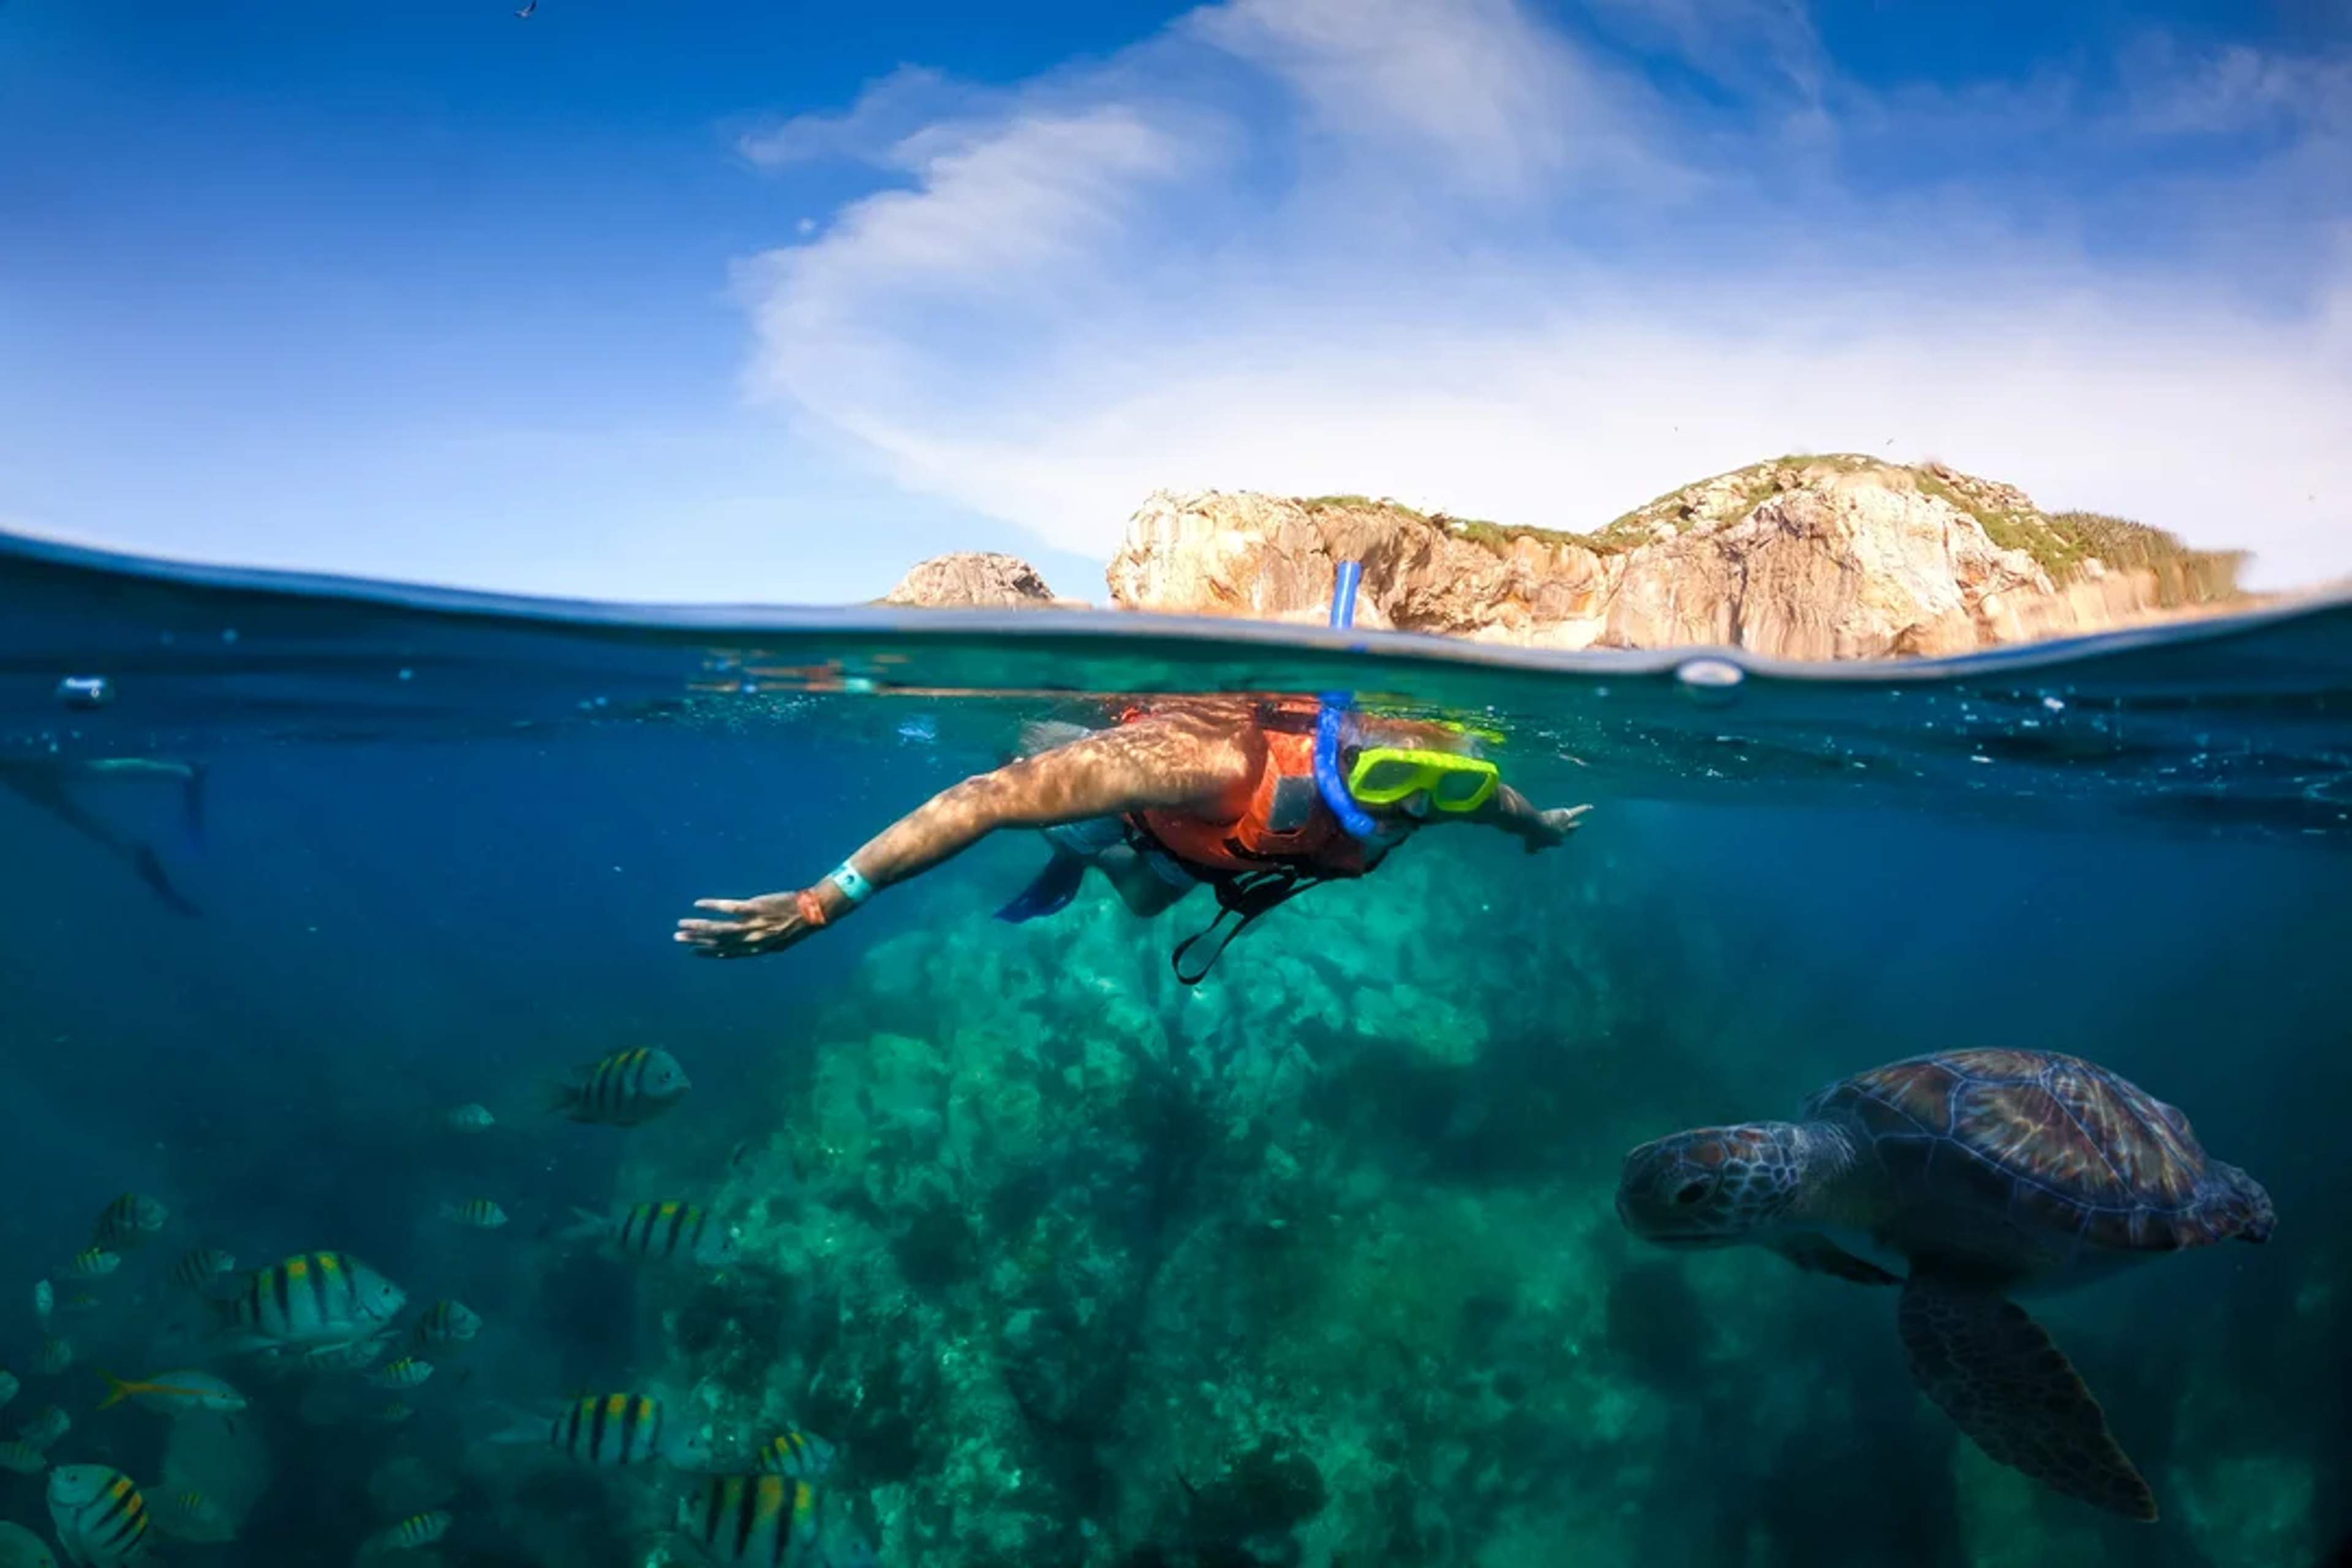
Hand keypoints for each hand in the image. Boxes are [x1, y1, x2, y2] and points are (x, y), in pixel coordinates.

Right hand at [674, 890, 822, 958]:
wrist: (813, 911)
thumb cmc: (797, 924)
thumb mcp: (779, 941)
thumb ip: (761, 943)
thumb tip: (747, 944)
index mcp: (758, 949)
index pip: (727, 953)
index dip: (709, 953)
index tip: (692, 951)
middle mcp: (752, 939)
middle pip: (719, 941)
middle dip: (696, 939)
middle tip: (678, 937)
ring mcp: (753, 924)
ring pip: (719, 928)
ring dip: (698, 926)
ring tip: (682, 924)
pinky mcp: (755, 907)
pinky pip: (729, 908)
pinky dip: (712, 906)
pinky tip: (698, 904)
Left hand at [1523, 803, 1592, 851]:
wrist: (1534, 826)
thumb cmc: (1530, 837)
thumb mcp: (1529, 847)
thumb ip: (1531, 850)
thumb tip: (1531, 852)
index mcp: (1555, 842)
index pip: (1560, 842)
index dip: (1559, 840)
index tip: (1559, 840)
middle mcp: (1563, 834)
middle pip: (1571, 831)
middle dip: (1574, 828)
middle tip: (1579, 824)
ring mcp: (1565, 825)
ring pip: (1575, 822)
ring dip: (1580, 815)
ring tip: (1588, 810)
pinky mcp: (1566, 816)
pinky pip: (1578, 812)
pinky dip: (1584, 809)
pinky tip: (1591, 807)